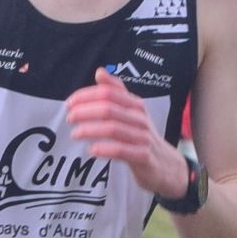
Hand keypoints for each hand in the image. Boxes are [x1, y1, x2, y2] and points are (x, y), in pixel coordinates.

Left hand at [65, 70, 185, 196]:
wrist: (166, 164)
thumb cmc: (143, 136)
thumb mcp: (132, 111)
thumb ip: (116, 92)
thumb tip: (100, 72)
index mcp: (136, 104)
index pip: (108, 93)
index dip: (86, 96)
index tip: (70, 103)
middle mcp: (140, 118)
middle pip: (108, 109)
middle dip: (84, 112)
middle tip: (70, 118)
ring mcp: (143, 137)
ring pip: (112, 128)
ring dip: (89, 130)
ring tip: (75, 134)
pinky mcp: (143, 156)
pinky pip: (121, 150)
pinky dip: (104, 149)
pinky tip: (92, 150)